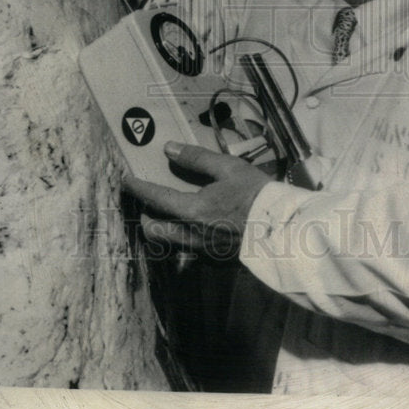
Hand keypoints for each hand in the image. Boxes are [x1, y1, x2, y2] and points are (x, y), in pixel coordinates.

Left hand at [122, 142, 272, 259]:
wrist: (282, 229)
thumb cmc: (257, 195)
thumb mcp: (229, 168)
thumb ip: (197, 159)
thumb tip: (169, 148)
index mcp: (192, 209)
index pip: (154, 197)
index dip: (137, 187)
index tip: (126, 180)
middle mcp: (190, 234)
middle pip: (152, 230)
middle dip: (145, 216)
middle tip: (149, 202)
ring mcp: (200, 251)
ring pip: (166, 244)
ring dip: (161, 229)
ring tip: (167, 215)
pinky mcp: (212, 260)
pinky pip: (185, 251)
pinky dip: (180, 239)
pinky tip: (192, 228)